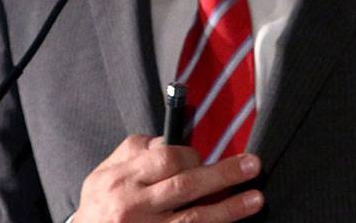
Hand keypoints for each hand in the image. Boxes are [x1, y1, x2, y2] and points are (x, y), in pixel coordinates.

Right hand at [73, 135, 262, 222]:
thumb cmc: (100, 204)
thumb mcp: (106, 173)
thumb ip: (136, 150)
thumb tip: (169, 140)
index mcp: (123, 180)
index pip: (166, 160)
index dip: (192, 156)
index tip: (203, 157)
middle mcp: (134, 207)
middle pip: (186, 187)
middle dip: (223, 175)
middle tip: (253, 166)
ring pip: (193, 219)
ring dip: (228, 209)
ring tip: (255, 199)